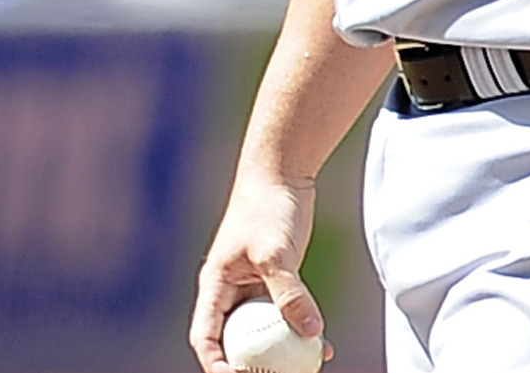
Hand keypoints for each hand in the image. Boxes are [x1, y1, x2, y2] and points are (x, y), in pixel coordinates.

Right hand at [189, 174, 326, 372]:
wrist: (281, 175)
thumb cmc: (267, 208)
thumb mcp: (275, 252)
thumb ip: (290, 293)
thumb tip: (312, 332)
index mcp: (214, 286)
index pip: (206, 337)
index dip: (217, 365)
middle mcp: (230, 293)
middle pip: (235, 342)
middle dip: (253, 367)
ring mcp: (253, 290)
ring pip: (263, 333)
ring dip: (282, 353)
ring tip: (308, 366)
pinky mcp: (275, 284)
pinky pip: (284, 318)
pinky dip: (300, 333)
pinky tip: (324, 343)